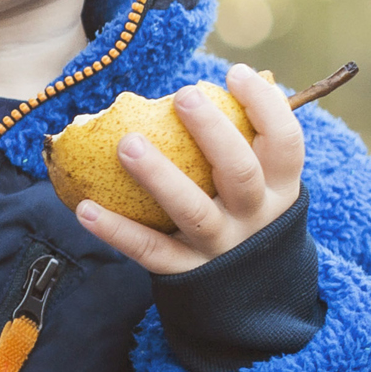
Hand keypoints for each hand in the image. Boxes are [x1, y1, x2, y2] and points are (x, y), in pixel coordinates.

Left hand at [75, 64, 304, 275]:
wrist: (251, 298)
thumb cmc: (246, 215)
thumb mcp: (265, 186)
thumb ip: (248, 144)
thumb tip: (221, 83)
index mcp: (280, 188)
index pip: (285, 142)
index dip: (265, 105)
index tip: (234, 73)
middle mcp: (255, 217)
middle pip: (239, 172)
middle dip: (213, 132)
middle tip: (183, 96)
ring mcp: (220, 246)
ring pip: (191, 210)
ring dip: (158, 175)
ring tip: (127, 144)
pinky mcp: (186, 271)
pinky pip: (148, 249)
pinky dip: (116, 230)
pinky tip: (85, 208)